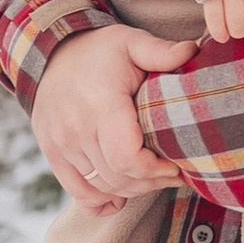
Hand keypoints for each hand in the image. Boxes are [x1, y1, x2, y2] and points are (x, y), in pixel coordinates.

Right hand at [30, 21, 194, 215]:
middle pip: (118, 178)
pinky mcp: (52, 153)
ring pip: (101, 188)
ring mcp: (61, 144)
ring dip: (131, 190)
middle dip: (151, 182)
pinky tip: (120, 196)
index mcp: (100, 104)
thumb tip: (193, 51)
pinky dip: (101, 201)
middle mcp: (76, 128)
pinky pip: (77, 192)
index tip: (175, 165)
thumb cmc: (99, 50)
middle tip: (172, 174)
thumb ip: (160, 51)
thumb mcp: (130, 42)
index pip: (127, 158)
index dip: (155, 170)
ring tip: (152, 178)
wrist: (50, 54)